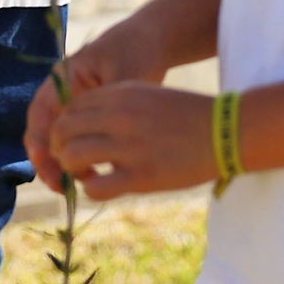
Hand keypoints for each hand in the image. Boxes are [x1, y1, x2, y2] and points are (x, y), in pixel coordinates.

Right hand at [25, 12, 169, 192]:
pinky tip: (91, 176)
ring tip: (72, 187)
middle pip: (44, 131)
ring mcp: (76, 106)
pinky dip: (78, 159)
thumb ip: (108, 103)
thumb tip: (95, 138)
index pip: (40, 113)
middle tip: (59, 186)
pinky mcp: (90, 117)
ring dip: (61, 163)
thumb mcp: (124, 75)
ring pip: (58, 140)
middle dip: (47, 160)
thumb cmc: (136, 51)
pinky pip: (76, 142)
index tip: (48, 163)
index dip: (39, 140)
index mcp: (64, 77)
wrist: (152, 40)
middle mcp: (64, 93)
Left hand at [49, 82, 215, 199]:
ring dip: (71, 169)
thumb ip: (115, 104)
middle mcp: (119, 116)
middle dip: (58, 147)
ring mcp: (128, 147)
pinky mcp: (140, 176)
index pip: (70, 108)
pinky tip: (103, 186)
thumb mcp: (147, 94)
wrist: (225, 131)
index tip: (71, 139)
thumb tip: (84, 123)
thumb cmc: (186, 114)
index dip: (63, 126)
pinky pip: (95, 187)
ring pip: (72, 157)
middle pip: (63, 130)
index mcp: (120, 94)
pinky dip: (91, 189)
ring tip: (84, 174)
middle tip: (69, 160)